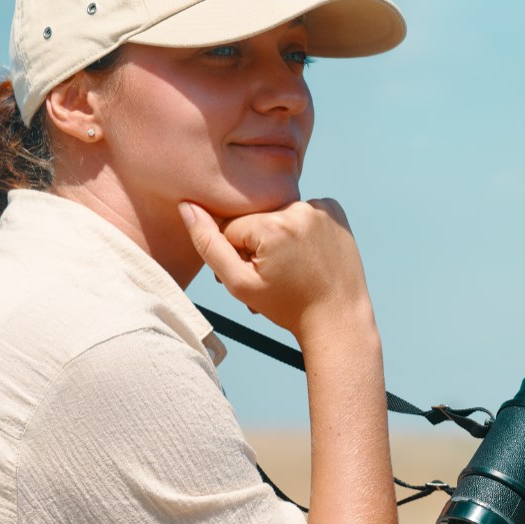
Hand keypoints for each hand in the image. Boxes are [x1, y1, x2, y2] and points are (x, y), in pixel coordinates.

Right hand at [178, 199, 373, 341]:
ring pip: (278, 215)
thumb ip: (208, 244)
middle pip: (255, 220)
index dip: (238, 256)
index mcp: (272, 225)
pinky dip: (301, 230)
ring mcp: (321, 207)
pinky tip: (309, 254)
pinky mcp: (335, 209)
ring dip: (279, 237)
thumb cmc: (287, 306)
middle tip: (275, 275)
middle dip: (257, 245)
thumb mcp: (239, 284)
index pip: (231, 228)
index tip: (258, 276)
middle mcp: (298, 208)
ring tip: (292, 267)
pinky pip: (303, 212)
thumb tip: (187, 206)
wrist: (337, 317)